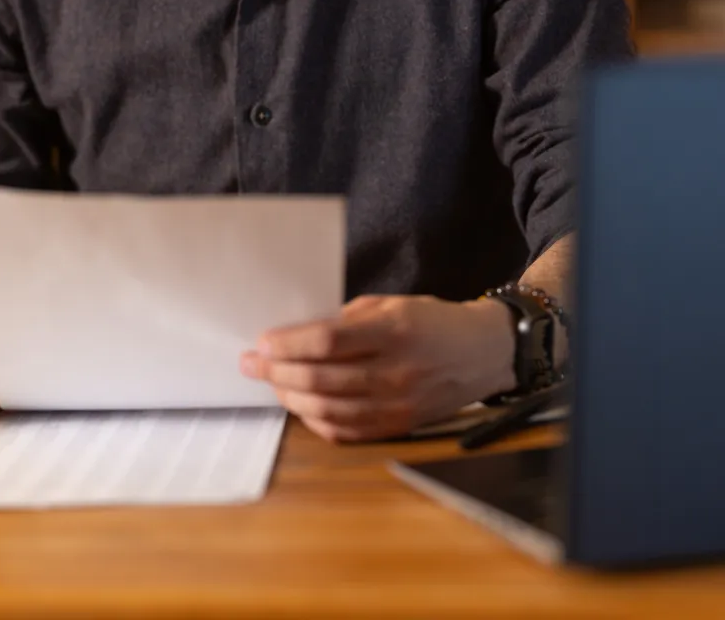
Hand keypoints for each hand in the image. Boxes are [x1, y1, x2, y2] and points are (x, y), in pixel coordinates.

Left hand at [240, 294, 516, 442]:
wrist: (484, 353)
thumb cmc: (433, 321)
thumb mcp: (391, 304)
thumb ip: (346, 319)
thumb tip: (297, 334)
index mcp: (392, 331)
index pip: (327, 341)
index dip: (288, 344)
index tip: (262, 341)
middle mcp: (395, 372)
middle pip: (321, 379)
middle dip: (276, 372)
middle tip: (252, 363)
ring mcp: (398, 405)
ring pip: (329, 410)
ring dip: (291, 399)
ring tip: (272, 384)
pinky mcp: (400, 426)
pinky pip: (348, 432)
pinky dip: (318, 421)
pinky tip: (301, 407)